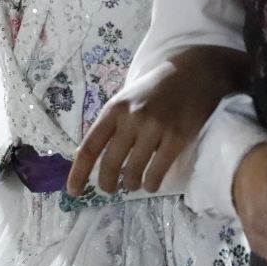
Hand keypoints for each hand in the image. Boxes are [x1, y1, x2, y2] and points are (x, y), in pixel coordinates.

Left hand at [68, 51, 246, 194]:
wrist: (193, 74)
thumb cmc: (154, 90)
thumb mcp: (124, 101)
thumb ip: (107, 126)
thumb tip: (81, 155)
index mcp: (114, 109)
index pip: (90, 146)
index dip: (79, 173)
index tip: (73, 192)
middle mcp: (131, 118)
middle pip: (110, 164)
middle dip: (108, 183)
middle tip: (111, 189)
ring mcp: (155, 128)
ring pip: (134, 172)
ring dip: (131, 185)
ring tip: (134, 184)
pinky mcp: (177, 137)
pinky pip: (157, 172)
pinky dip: (151, 184)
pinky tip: (151, 183)